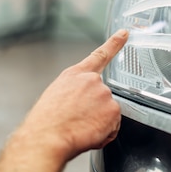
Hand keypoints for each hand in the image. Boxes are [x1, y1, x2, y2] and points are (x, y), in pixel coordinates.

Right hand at [16, 29, 128, 161]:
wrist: (46, 137)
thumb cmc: (45, 122)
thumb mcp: (55, 98)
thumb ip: (75, 94)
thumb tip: (82, 105)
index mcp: (75, 75)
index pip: (99, 55)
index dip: (115, 44)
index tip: (125, 33)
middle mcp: (92, 80)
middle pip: (103, 98)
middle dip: (95, 112)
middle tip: (77, 121)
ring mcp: (104, 94)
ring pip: (108, 113)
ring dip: (98, 122)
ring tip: (79, 127)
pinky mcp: (113, 109)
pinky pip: (113, 126)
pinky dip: (104, 133)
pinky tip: (88, 133)